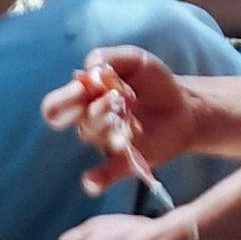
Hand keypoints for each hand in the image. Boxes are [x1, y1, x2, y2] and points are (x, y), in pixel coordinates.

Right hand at [49, 50, 220, 183]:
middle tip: (117, 99)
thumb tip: (89, 71)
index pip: (56, 107)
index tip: (86, 86)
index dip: (65, 98)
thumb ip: (109, 58)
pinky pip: (104, 176)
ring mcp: (108, 143)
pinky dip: (95, 180)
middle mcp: (92, 123)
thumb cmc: (153, 83)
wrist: (184, 106)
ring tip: (132, 117)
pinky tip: (92, 181)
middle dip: (96, 110)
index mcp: (87, 100)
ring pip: (96, 137)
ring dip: (112, 124)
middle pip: (78, 122)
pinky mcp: (126, 161)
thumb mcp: (135, 60)